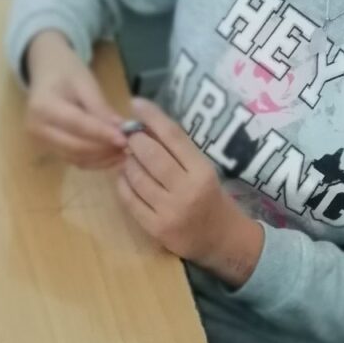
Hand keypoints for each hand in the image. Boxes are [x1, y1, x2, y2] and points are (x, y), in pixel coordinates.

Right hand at [24, 30, 128, 169]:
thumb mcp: (85, 82)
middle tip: (129, 147)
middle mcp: (37, 130)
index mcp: (43, 107)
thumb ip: (101, 108)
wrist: (46, 72)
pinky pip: (74, 160)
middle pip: (75, 147)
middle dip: (104, 149)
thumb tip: (121, 130)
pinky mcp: (49, 150)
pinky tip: (112, 157)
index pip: (78, 125)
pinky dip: (94, 161)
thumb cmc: (66, 71)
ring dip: (101, 159)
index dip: (102, 134)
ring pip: (76, 158)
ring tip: (124, 152)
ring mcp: (41, 143)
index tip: (125, 139)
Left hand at [116, 98, 263, 287]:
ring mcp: (169, 211)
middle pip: (151, 156)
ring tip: (129, 158)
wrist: (220, 239)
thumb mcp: (202, 170)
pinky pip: (130, 200)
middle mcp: (186, 190)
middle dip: (135, 141)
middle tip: (129, 136)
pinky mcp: (155, 228)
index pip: (173, 136)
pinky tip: (126, 178)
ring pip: (137, 177)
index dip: (152, 117)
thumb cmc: (209, 198)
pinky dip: (123, 184)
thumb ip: (178, 152)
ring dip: (127, 163)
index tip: (136, 103)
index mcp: (202, 170)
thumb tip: (145, 127)